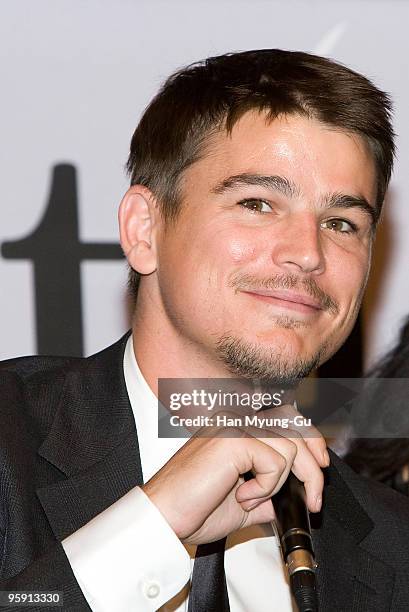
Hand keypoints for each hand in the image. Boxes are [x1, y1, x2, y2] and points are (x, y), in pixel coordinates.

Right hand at [142, 405, 327, 544]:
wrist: (166, 518)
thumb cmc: (194, 508)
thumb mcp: (245, 500)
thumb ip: (271, 490)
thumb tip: (298, 494)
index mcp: (237, 426)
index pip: (287, 416)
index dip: (311, 438)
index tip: (321, 466)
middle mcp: (236, 419)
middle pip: (295, 427)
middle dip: (313, 467)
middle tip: (311, 499)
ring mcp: (233, 425)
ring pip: (289, 447)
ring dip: (279, 484)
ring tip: (252, 499)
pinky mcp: (233, 438)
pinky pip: (274, 462)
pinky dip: (265, 487)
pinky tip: (242, 496)